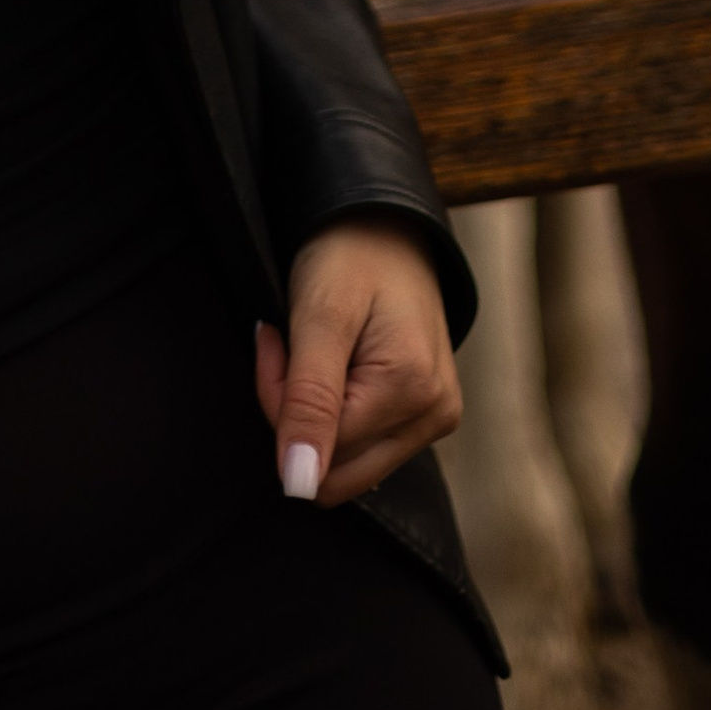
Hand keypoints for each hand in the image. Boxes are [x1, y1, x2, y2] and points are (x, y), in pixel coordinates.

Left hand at [255, 218, 459, 509]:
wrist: (386, 225)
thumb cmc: (351, 254)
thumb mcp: (318, 316)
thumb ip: (308, 402)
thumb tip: (299, 484)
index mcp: (414, 391)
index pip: (321, 455)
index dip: (280, 403)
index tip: (276, 341)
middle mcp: (434, 416)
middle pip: (336, 472)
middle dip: (296, 415)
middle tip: (292, 348)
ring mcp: (434, 419)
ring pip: (345, 464)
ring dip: (313, 413)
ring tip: (315, 350)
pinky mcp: (425, 417)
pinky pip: (362, 447)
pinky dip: (334, 413)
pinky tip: (336, 365)